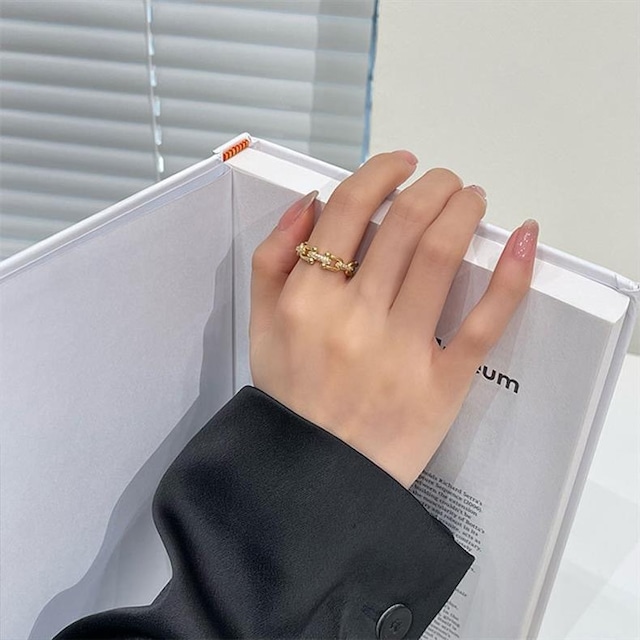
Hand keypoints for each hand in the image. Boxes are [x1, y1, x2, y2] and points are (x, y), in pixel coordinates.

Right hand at [249, 151, 537, 487]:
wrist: (313, 480)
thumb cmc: (289, 398)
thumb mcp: (258, 328)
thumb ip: (270, 261)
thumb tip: (310, 202)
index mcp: (305, 299)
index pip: (349, 212)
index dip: (381, 173)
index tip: (402, 165)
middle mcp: (352, 317)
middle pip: (404, 225)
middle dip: (432, 185)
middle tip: (445, 181)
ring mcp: (400, 351)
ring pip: (442, 257)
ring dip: (465, 210)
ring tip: (473, 198)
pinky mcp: (441, 385)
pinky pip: (482, 323)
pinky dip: (510, 276)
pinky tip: (523, 239)